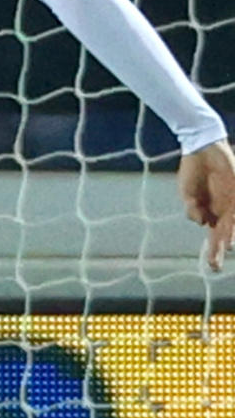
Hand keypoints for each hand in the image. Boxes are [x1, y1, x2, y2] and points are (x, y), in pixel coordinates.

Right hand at [181, 140, 234, 270]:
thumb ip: (192, 210)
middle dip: (220, 251)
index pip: (214, 238)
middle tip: (216, 267)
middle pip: (225, 236)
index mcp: (211, 214)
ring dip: (231, 236)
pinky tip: (232, 230)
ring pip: (233, 225)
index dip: (213, 252)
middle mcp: (224, 212)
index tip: (211, 266)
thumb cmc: (193, 172)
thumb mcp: (187, 195)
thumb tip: (202, 223)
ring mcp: (232, 203)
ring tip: (228, 247)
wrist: (202, 150)